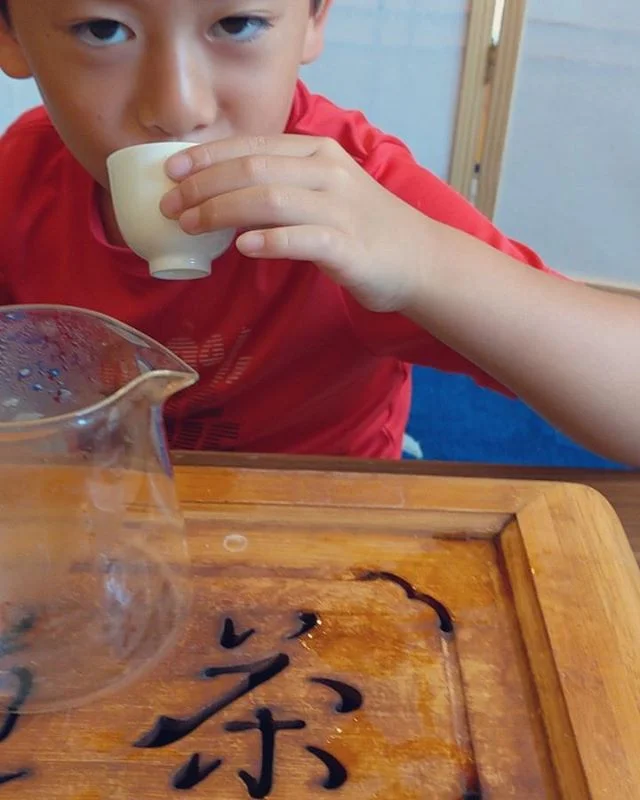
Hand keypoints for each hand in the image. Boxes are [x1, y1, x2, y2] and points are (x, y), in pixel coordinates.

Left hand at [159, 135, 432, 311]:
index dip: (206, 157)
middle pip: (253, 169)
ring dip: (222, 211)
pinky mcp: (349, 246)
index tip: (170, 170)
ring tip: (190, 225)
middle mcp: (327, 173)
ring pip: (270, 198)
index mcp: (317, 154)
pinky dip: (269, 240)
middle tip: (170, 205)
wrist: (419, 259)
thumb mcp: (323, 191)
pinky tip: (242, 247)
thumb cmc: (362, 227)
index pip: (252, 146)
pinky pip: (302, 238)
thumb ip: (281, 185)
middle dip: (203, 185)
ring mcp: (340, 209)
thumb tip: (221, 196)